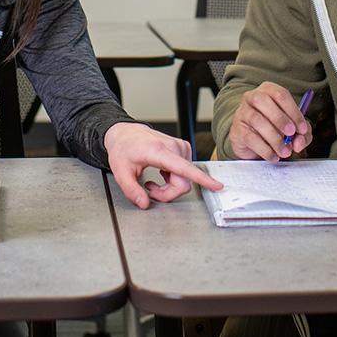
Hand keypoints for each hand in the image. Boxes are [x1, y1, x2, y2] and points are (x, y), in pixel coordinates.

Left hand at [104, 122, 222, 209]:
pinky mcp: (183, 148)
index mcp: (158, 151)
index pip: (184, 168)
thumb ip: (131, 190)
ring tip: (154, 180)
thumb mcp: (120, 172)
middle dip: (168, 193)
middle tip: (150, 190)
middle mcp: (173, 147)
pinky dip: (173, 178)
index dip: (202, 179)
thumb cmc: (123, 149)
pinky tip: (161, 173)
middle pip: (183, 182)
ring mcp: (180, 146)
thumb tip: (144, 203)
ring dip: (170, 186)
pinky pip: (185, 172)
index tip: (217, 185)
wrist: (126, 132)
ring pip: (185, 179)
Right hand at [228, 81, 312, 161]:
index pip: (280, 94)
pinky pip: (250, 138)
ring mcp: (242, 113)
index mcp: (268, 91)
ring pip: (256, 119)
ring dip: (273, 137)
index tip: (302, 128)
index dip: (293, 111)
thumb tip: (299, 141)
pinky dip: (265, 149)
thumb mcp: (293, 129)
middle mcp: (252, 97)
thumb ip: (302, 134)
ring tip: (284, 151)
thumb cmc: (276, 129)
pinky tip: (274, 156)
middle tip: (291, 134)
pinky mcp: (237, 130)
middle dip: (280, 119)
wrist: (254, 143)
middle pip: (263, 101)